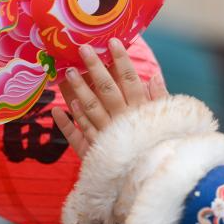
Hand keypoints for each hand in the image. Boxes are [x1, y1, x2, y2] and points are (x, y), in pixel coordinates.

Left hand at [52, 38, 167, 157]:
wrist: (148, 181)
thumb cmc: (158, 147)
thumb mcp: (166, 123)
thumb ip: (160, 100)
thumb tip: (154, 76)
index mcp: (141, 111)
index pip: (130, 80)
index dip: (121, 60)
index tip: (113, 41)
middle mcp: (122, 121)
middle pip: (107, 90)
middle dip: (95, 68)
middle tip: (82, 49)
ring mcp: (106, 136)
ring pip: (90, 109)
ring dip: (78, 90)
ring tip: (67, 73)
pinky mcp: (94, 151)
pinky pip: (78, 136)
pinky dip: (68, 123)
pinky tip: (57, 110)